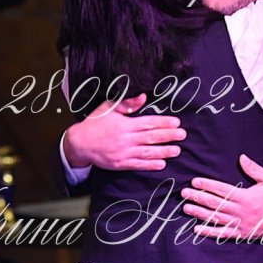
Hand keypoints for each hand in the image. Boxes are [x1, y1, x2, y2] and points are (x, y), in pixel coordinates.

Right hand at [63, 93, 185, 169]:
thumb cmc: (95, 123)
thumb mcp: (108, 108)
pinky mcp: (120, 164)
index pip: (148, 123)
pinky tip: (162, 164)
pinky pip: (138, 165)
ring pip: (147, 152)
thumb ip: (127, 103)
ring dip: (163, 151)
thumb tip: (143, 97)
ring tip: (177, 150)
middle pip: (151, 137)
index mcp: (124, 124)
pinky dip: (150, 165)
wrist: (79, 143)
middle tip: (183, 135)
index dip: (164, 123)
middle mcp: (125, 139)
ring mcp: (123, 153)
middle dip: (169, 136)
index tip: (176, 122)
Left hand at [181, 154, 262, 240]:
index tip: (195, 181)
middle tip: (184, 193)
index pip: (222, 189)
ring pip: (215, 218)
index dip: (207, 185)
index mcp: (246, 197)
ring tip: (186, 208)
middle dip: (198, 197)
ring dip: (199, 213)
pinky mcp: (240, 234)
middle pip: (215, 204)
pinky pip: (222, 234)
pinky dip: (208, 232)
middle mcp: (241, 211)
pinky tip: (196, 229)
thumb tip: (241, 157)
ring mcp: (240, 224)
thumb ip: (254, 169)